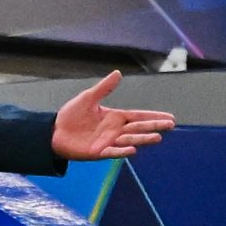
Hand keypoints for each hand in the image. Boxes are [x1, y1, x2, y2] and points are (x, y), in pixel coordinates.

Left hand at [50, 70, 175, 163]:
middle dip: (154, 126)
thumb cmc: (71, 115)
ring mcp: (108, 142)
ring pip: (130, 140)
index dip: (153, 116)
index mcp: (115, 117)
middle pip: (139, 128)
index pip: (139, 116)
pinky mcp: (98, 152)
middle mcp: (115, 130)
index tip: (170, 117)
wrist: (54, 131)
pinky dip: (122, 151)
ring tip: (158, 137)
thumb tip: (118, 73)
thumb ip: (104, 87)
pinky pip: (113, 152)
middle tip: (171, 125)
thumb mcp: (88, 98)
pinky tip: (133, 150)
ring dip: (143, 139)